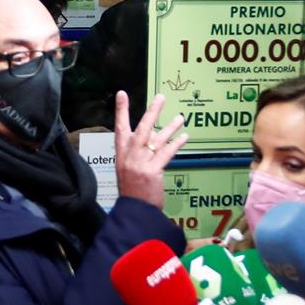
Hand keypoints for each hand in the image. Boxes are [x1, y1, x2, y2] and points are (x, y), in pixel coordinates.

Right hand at [114, 91, 186, 207]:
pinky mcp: (152, 171)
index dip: (121, 111)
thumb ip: (139, 151)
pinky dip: (176, 144)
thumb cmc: (133, 190)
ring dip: (170, 127)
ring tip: (181, 117)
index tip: (122, 94)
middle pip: (142, 129)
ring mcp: (141, 163)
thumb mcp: (128, 168)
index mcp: (122, 154)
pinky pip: (166, 153)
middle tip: (161, 97)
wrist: (134, 210)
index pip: (120, 128)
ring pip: (157, 140)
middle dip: (152, 112)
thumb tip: (154, 135)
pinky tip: (184, 137)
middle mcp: (130, 156)